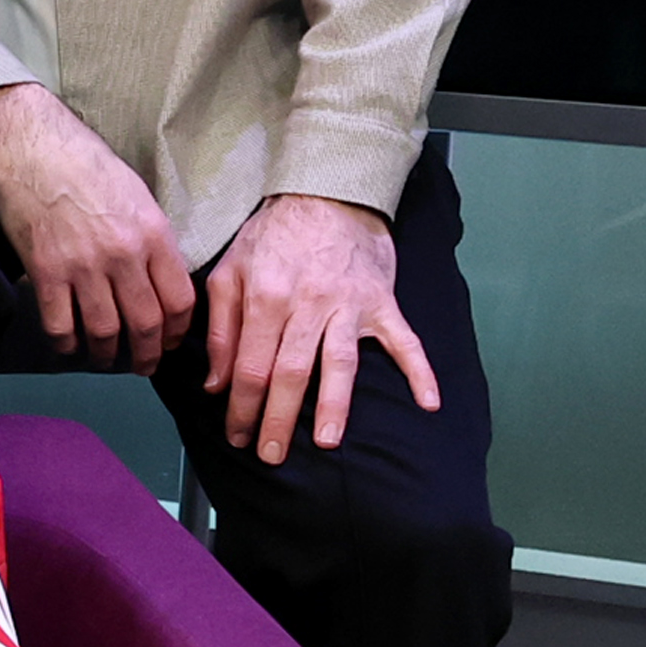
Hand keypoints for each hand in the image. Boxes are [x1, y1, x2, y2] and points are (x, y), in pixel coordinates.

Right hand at [0, 81, 193, 369]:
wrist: (34, 149)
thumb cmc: (87, 167)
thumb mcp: (138, 197)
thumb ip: (153, 241)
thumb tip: (160, 281)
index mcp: (153, 234)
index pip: (179, 301)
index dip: (177, 331)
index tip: (170, 341)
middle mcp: (123, 255)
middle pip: (145, 324)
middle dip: (147, 354)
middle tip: (144, 364)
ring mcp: (83, 267)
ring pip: (104, 332)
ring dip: (107, 355)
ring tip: (106, 358)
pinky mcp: (46, 273)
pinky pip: (60, 326)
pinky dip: (66, 344)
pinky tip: (68, 345)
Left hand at [199, 191, 436, 466]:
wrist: (328, 191)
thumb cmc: (274, 234)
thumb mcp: (231, 272)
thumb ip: (221, 329)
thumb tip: (217, 383)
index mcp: (267, 298)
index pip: (251, 366)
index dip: (242, 407)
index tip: (237, 435)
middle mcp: (308, 305)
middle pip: (292, 373)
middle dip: (279, 419)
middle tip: (271, 455)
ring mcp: (350, 305)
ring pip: (340, 363)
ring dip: (334, 405)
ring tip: (326, 441)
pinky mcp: (382, 302)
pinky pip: (404, 341)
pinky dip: (419, 371)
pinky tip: (428, 402)